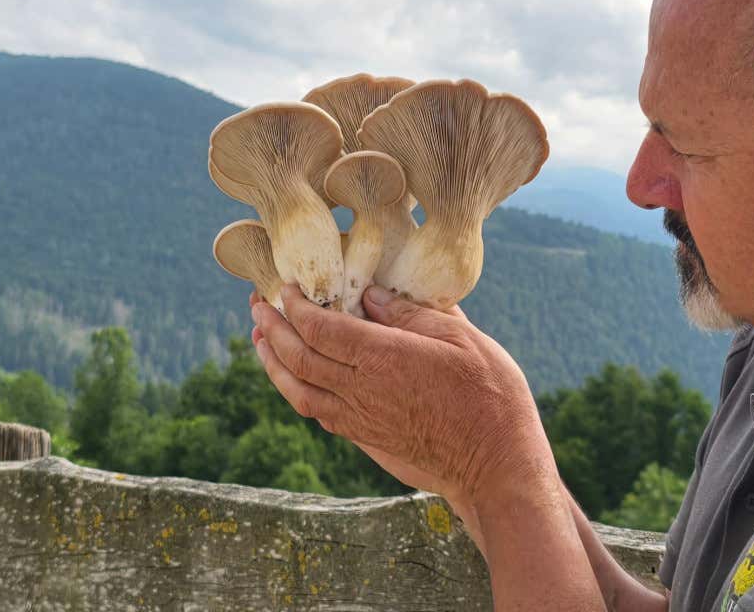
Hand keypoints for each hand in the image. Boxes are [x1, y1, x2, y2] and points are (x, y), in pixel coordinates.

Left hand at [250, 284, 556, 510]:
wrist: (494, 466)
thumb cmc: (489, 396)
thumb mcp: (463, 340)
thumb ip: (413, 315)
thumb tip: (370, 295)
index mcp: (383, 358)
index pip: (321, 328)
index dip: (297, 306)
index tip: (289, 287)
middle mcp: (361, 390)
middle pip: (298, 357)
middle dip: (272, 328)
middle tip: (258, 305)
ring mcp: (359, 420)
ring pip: (297, 390)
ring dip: (272, 362)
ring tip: (260, 340)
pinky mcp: (365, 439)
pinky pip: (316, 412)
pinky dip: (295, 390)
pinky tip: (295, 379)